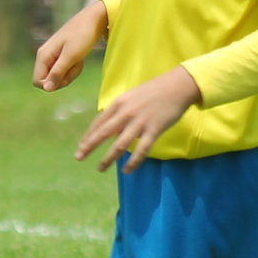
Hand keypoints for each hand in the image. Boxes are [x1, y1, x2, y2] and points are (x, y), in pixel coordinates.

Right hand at [32, 0, 107, 91]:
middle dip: (63, 78)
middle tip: (76, 65)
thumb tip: (46, 89)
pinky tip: (79, 58)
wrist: (94, 19)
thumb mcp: (71, 56)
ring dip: (71, 73)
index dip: (52, 84)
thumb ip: (58, 73)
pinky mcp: (61, 56)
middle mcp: (44, 56)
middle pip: (48, 80)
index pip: (38, 82)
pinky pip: (64, 70)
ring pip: (58, 76)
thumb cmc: (83, 35)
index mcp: (43, 55)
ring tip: (79, 60)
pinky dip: (73, 68)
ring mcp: (52, 56)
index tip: (67, 76)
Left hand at [73, 66, 202, 172]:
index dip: (89, 135)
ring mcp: (140, 122)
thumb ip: (120, 111)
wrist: (179, 86)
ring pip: (119, 145)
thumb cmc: (154, 91)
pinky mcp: (154, 130)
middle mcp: (126, 112)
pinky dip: (132, 162)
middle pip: (103, 133)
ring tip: (100, 168)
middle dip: (89, 146)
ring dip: (108, 158)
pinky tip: (126, 171)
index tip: (81, 146)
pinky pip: (141, 150)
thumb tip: (110, 129)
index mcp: (119, 103)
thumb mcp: (132, 97)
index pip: (99, 122)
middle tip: (78, 157)